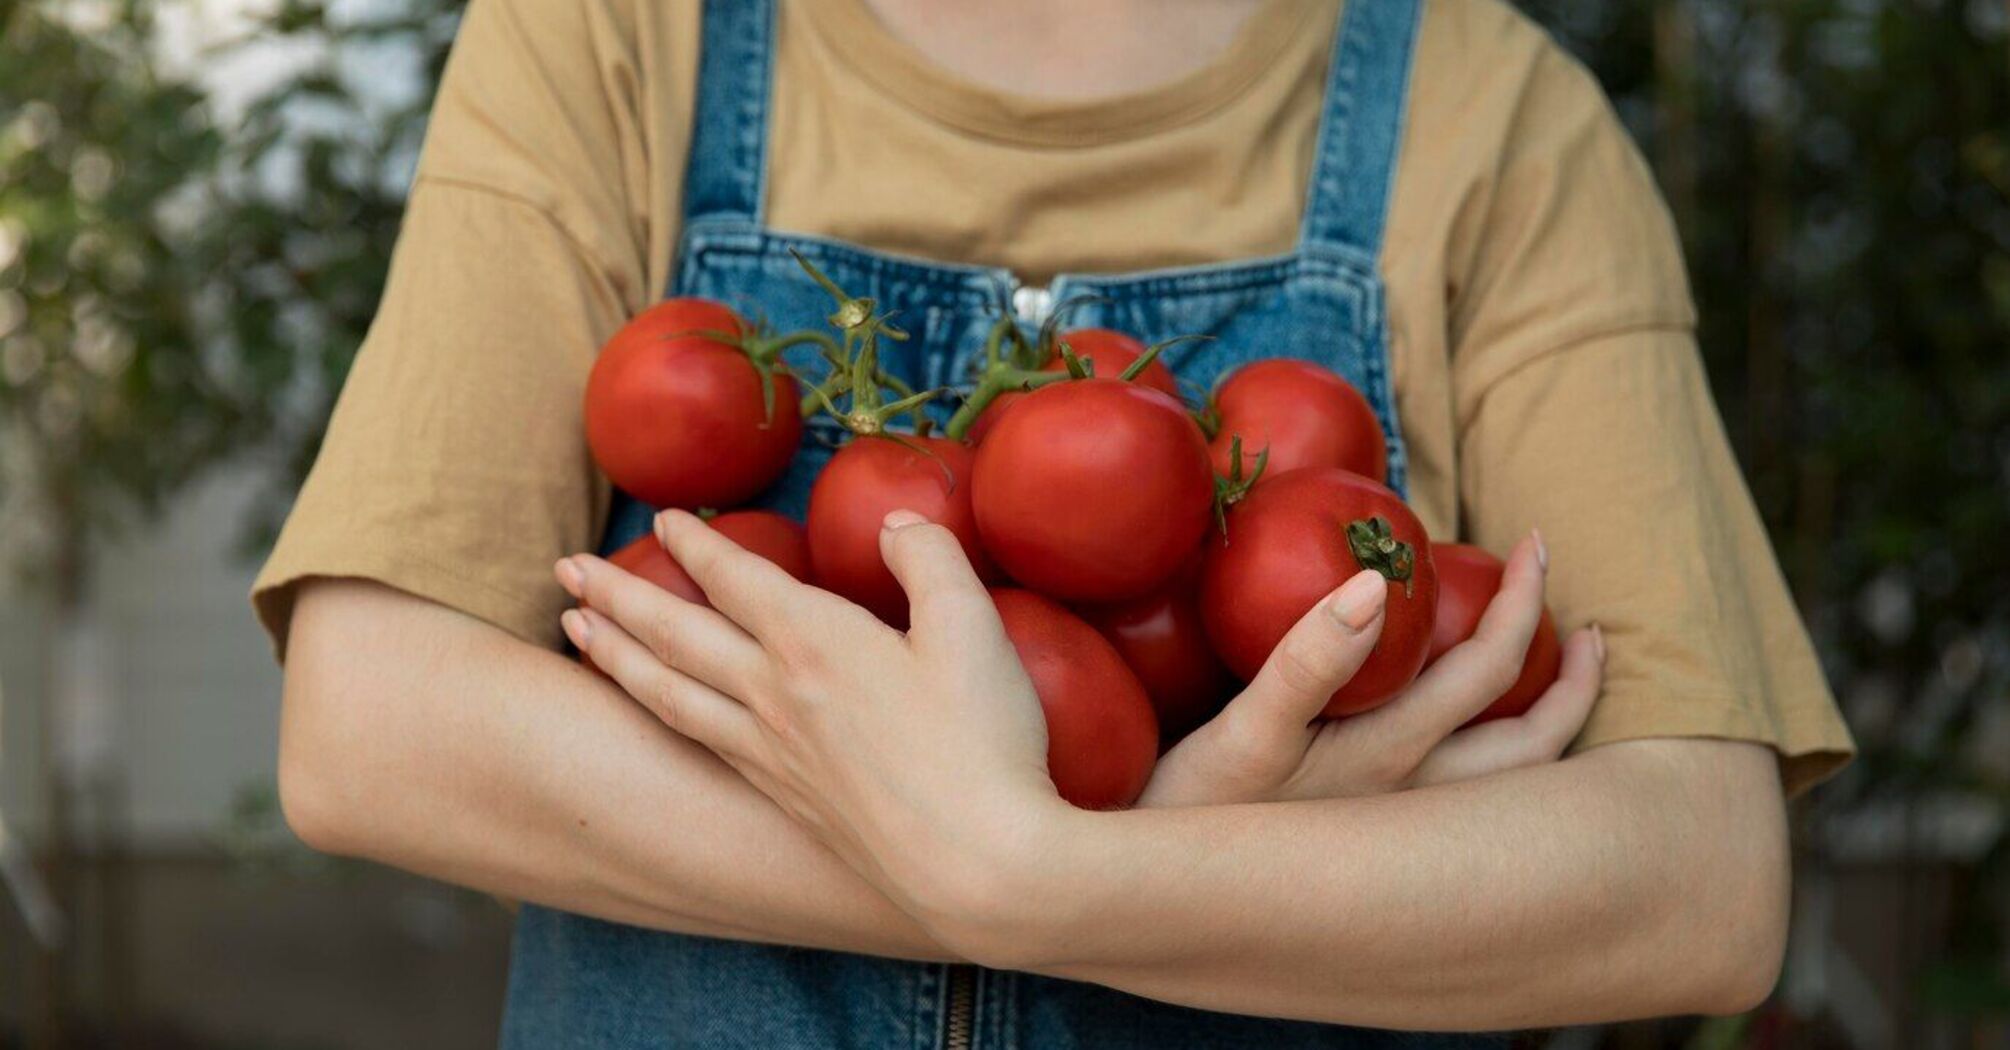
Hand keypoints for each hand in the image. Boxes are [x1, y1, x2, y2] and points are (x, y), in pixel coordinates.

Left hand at [554, 508, 1069, 933]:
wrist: (977, 866)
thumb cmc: (982, 742)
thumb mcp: (972, 627)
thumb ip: (931, 558)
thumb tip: (897, 523)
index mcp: (815, 641)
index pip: (735, 578)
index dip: (696, 544)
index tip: (664, 520)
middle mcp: (775, 694)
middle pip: (675, 633)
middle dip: (618, 593)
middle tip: (567, 567)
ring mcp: (771, 752)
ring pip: (669, 691)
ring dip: (615, 654)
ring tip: (574, 628)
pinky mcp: (782, 797)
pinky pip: (697, 740)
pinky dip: (658, 711)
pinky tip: (655, 708)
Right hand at [1139, 532, 1603, 807]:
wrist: (1152, 891)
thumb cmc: (1190, 811)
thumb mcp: (1243, 732)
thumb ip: (1308, 660)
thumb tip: (1374, 585)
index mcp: (1392, 761)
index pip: (1489, 672)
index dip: (1521, 602)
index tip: (1532, 543)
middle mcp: (1413, 804)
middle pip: (1531, 746)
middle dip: (1571, 682)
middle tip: (1587, 626)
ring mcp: (1397, 829)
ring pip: (1507, 785)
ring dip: (1546, 726)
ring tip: (1560, 677)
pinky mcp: (1369, 840)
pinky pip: (1465, 799)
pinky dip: (1492, 758)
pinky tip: (1464, 734)